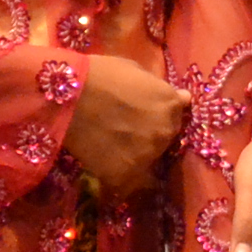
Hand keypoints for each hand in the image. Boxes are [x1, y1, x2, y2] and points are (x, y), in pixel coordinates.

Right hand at [65, 56, 187, 195]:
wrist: (69, 96)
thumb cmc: (99, 75)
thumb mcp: (136, 71)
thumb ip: (159, 89)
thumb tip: (182, 98)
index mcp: (171, 105)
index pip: (178, 114)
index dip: (162, 114)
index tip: (148, 114)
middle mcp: (166, 132)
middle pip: (165, 139)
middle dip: (151, 135)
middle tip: (126, 129)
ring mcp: (147, 156)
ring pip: (147, 160)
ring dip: (135, 155)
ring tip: (111, 147)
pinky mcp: (125, 175)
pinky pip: (126, 180)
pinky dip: (116, 173)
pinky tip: (103, 162)